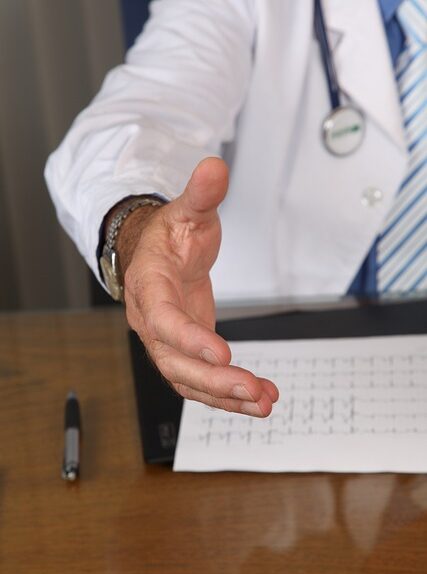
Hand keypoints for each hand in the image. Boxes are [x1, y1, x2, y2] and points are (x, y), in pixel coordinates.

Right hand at [121, 157, 278, 415]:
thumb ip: (201, 195)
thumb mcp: (186, 212)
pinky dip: (229, 394)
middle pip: (174, 362)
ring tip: (263, 402)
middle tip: (251, 389)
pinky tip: (259, 398)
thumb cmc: (169, 236)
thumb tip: (216, 167)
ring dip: (225, 396)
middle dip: (213, 381)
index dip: (190, 339)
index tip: (223, 354)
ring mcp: (167, 341)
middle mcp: (151, 321)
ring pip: (188, 379)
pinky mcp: (185, 351)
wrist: (155, 254)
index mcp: (148, 286)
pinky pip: (202, 381)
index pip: (164, 319)